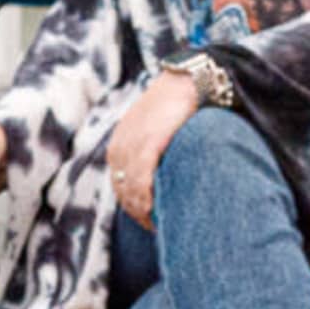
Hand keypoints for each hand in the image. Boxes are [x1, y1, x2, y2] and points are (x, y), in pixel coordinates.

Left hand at [103, 72, 203, 229]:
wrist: (190, 79)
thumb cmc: (179, 107)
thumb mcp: (157, 130)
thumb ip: (153, 154)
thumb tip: (161, 182)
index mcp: (119, 145)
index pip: (120, 185)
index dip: (133, 207)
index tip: (149, 222)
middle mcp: (120, 146)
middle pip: (123, 191)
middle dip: (138, 213)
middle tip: (157, 229)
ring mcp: (133, 144)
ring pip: (131, 190)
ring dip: (143, 212)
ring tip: (160, 226)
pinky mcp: (148, 142)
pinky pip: (142, 179)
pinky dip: (148, 199)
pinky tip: (156, 213)